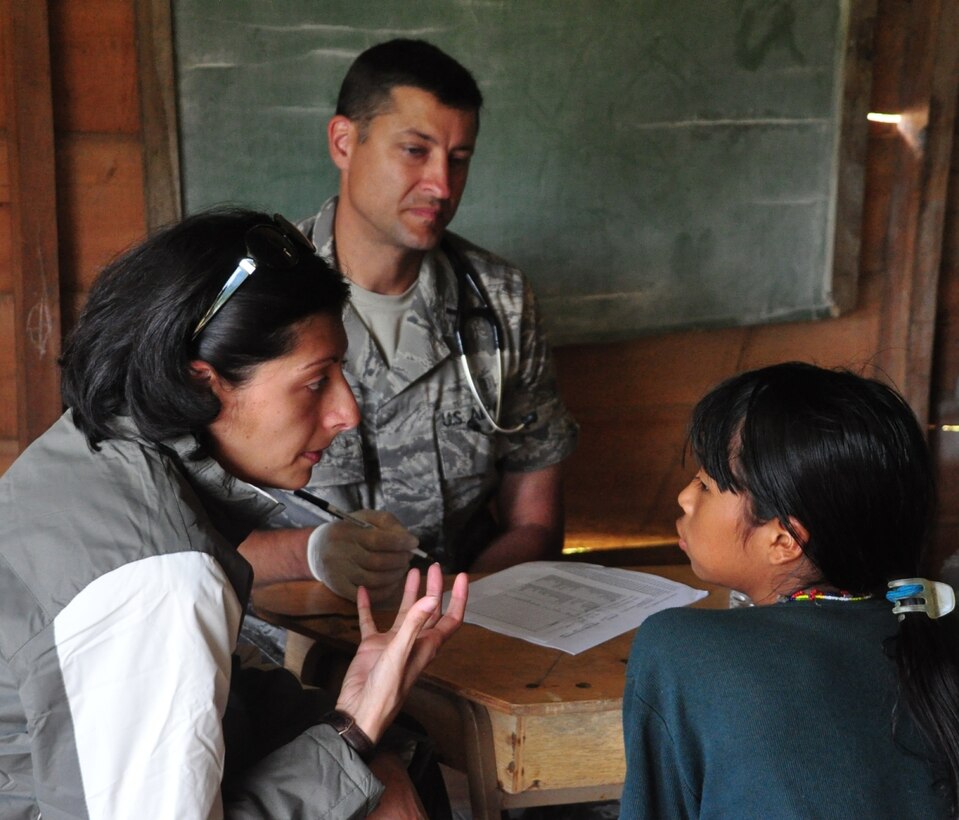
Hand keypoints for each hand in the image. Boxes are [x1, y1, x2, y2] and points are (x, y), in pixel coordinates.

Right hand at [307, 510, 418, 601]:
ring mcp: (339, 573)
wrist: (318, 549)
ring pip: (375, 580)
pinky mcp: (339, 589)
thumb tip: (409, 540)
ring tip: (402, 568)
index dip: (401, 542)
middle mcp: (341, 554)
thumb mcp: (366, 518)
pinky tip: (393, 582)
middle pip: (379, 562)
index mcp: (347, 533)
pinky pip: (368, 594)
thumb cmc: (350, 531)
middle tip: (409, 557)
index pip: (379, 540)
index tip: (414, 542)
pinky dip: (385, 590)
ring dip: (395, 575)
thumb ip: (388, 523)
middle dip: (400, 560)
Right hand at [335, 564, 468, 742]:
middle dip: (433, 589)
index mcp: (427, 645)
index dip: (458, 598)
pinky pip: (371, 621)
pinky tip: (364, 592)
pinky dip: (368, 607)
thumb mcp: (401, 653)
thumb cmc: (386, 690)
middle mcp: (414, 642)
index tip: (460, 576)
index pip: (451, 618)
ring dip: (409, 594)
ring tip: (411, 572)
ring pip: (404, 613)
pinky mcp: (373, 646)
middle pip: (430, 611)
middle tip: (433, 566)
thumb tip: (432, 599)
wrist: (360, 710)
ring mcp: (393, 644)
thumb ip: (414, 624)